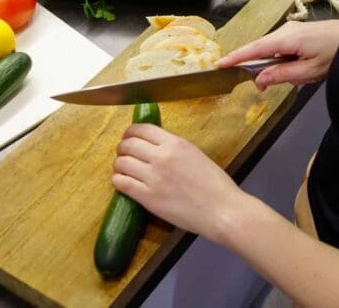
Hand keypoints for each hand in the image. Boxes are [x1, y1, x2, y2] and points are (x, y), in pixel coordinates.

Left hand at [112, 123, 251, 242]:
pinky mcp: (148, 198)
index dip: (130, 133)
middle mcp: (161, 156)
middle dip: (122, 148)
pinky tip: (122, 182)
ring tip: (123, 170)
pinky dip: (117, 181)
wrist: (222, 210)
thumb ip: (174, 149)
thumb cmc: (215, 184)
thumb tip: (156, 147)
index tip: (128, 138)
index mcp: (175, 143)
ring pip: (121, 163)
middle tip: (124, 155)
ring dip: (118, 165)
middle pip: (128, 144)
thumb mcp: (195, 154)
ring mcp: (153, 177)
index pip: (142, 129)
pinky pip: (122, 183)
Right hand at [217, 20, 338, 88]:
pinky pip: (281, 46)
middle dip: (256, 66)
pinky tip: (299, 70)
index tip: (218, 64)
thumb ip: (282, 75)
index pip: (253, 49)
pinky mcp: (299, 32)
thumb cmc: (337, 53)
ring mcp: (292, 28)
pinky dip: (282, 60)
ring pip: (272, 49)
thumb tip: (258, 79)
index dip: (235, 57)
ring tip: (297, 77)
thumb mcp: (309, 71)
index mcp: (285, 38)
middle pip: (260, 49)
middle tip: (260, 86)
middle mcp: (285, 29)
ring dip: (274, 65)